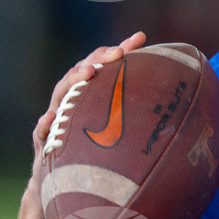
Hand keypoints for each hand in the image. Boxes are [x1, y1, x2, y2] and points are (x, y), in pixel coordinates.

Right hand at [31, 32, 146, 173]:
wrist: (61, 180)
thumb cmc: (93, 144)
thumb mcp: (115, 122)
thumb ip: (136, 104)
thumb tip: (178, 88)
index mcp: (88, 90)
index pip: (102, 62)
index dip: (119, 49)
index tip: (140, 38)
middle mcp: (70, 98)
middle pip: (81, 71)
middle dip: (98, 59)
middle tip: (118, 53)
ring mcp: (56, 117)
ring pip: (61, 93)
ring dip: (73, 80)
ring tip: (89, 73)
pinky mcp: (44, 140)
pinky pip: (40, 131)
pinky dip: (45, 123)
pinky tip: (51, 117)